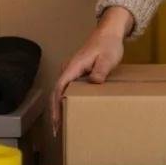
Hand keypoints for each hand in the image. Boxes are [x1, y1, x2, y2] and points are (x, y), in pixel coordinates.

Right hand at [51, 5, 133, 135]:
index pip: (59, 89)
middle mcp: (68, 69)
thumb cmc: (108, 45)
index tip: (56, 122)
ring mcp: (72, 71)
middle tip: (57, 131)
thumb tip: (93, 82)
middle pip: (56, 93)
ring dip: (59, 107)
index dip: (56, 107)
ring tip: (62, 125)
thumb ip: (100, 70)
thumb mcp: (107, 58)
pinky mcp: (77, 73)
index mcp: (73, 67)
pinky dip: (66, 101)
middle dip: (55, 112)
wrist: (109, 32)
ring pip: (61, 91)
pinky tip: (71, 110)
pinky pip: (67, 89)